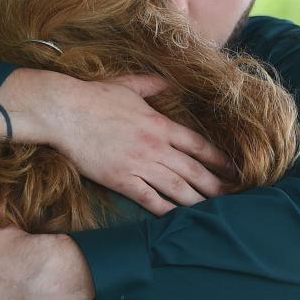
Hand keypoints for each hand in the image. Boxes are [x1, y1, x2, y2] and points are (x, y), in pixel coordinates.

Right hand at [0, 69, 230, 215]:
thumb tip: (169, 79)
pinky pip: (149, 199)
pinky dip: (166, 210)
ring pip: (177, 188)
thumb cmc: (94, 96)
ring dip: (198, 201)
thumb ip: (153, 84)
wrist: (65, 111)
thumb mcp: (129, 84)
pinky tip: (180, 219)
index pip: (198, 145)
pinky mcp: (121, 180)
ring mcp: (139, 164)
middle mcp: (155, 146)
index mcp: (160, 123)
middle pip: (194, 170)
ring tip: (215, 213)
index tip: (234, 170)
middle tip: (235, 198)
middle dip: (216, 185)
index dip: (219, 159)